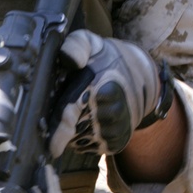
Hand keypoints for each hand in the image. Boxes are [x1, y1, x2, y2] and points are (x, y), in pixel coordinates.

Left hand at [49, 30, 162, 158]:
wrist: (140, 80)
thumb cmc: (108, 62)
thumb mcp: (93, 45)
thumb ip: (78, 44)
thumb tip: (70, 58)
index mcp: (103, 90)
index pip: (73, 113)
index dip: (60, 131)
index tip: (52, 147)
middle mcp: (111, 115)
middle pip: (71, 129)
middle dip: (62, 121)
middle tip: (71, 102)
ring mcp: (114, 132)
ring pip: (78, 140)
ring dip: (72, 130)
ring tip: (83, 109)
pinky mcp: (115, 144)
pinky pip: (87, 148)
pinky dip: (82, 138)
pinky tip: (89, 121)